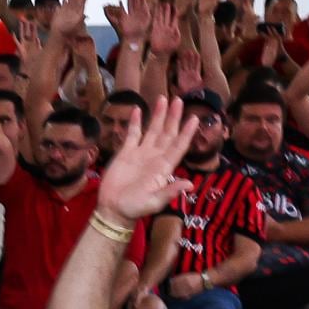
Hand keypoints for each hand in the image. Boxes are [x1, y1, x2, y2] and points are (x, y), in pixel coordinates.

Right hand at [94, 93, 195, 222]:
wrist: (113, 210)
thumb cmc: (135, 208)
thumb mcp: (154, 202)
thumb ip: (170, 192)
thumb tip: (190, 185)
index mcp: (164, 168)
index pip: (178, 146)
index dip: (187, 133)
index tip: (194, 118)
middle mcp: (155, 157)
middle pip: (167, 133)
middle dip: (173, 117)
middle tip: (179, 100)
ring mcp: (141, 154)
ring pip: (152, 130)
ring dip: (158, 115)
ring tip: (163, 99)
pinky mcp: (126, 153)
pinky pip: (133, 134)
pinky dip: (136, 122)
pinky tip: (139, 110)